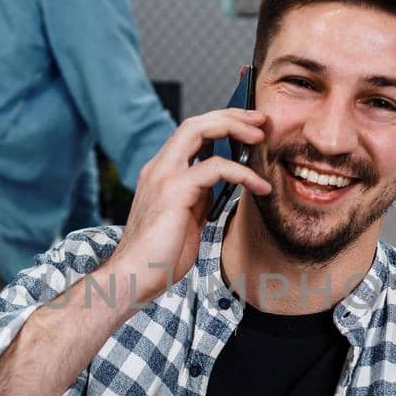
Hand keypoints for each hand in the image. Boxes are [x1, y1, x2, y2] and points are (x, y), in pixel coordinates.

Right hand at [108, 108, 270, 303]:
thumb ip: (198, 197)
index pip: (190, 134)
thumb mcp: (185, 219)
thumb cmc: (159, 257)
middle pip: (195, 122)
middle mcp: (159, 168)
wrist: (133, 278)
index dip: (220, 124)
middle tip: (260, 121)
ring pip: (199, 130)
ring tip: (261, 139)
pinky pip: (214, 167)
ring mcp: (163, 176)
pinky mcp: (174, 191)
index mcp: (161, 173)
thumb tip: (221, 185)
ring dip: (235, 129)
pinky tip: (260, 186)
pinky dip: (243, 173)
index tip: (248, 128)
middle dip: (230, 116)